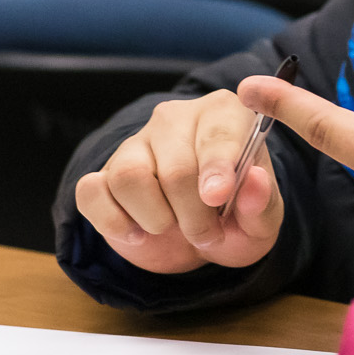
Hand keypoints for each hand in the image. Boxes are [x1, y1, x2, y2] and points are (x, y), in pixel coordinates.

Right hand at [73, 89, 284, 273]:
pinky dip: (113, 221)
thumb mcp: (261, 220)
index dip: (218, 168)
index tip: (217, 197)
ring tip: (174, 228)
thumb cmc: (235, 218)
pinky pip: (91, 192)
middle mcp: (175, 118)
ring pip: (130, 177)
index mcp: (224, 115)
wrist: (198, 239)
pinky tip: (137, 233)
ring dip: (155, 219)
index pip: (218, 133)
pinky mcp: (102, 173)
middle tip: (208, 234)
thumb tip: (255, 181)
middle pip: (175, 168)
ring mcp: (135, 143)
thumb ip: (262, 202)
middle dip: (194, 217)